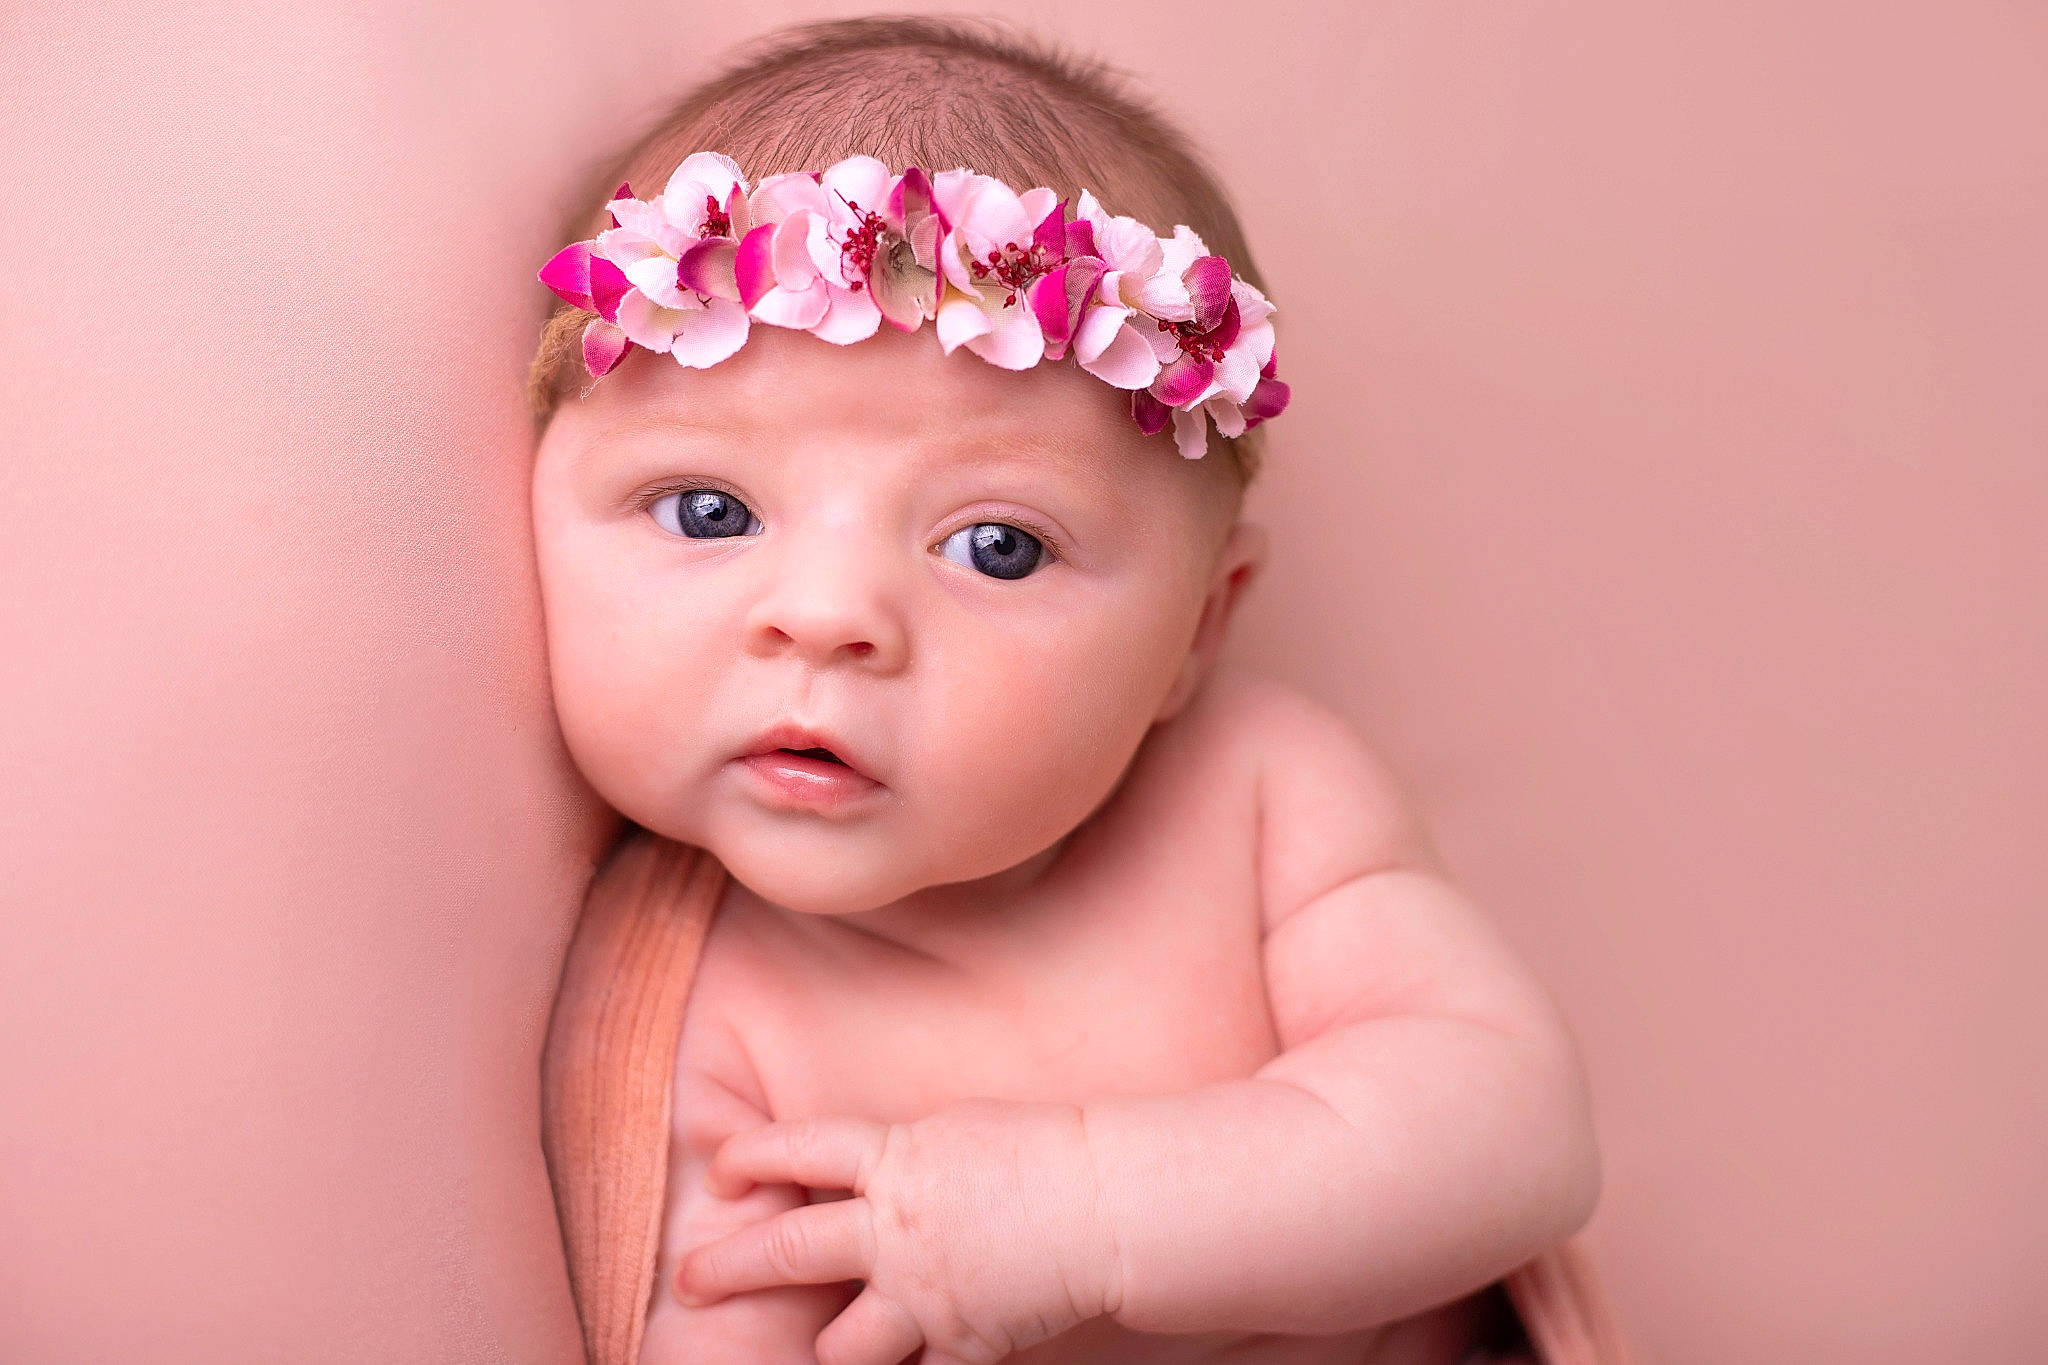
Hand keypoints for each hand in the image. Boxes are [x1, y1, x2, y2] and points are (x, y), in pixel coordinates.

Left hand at [674, 1097, 1121, 1364]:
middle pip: (787, 1250)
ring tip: (816, 1352)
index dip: (750, 1158)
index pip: (800, 1150)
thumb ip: (904, 1158)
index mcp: (897, 1159)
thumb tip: (869, 1172)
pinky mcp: (960, 1344)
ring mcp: (923, 1294)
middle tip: (690, 1281)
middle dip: (728, 1268)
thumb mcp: (959, 1133)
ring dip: (826, 1352)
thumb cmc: (1045, 1152)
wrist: (1108, 1203)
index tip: (719, 1174)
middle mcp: (896, 1230)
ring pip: (838, 1346)